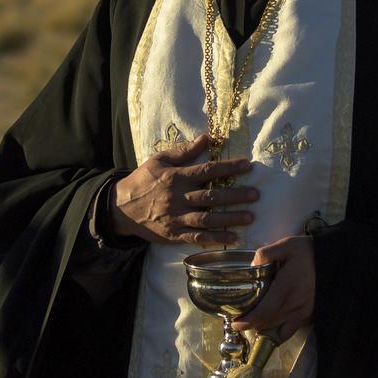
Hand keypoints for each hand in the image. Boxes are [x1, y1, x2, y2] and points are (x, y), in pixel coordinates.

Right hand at [110, 132, 256, 246]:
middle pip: (211, 196)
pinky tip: (232, 238)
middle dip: (235, 195)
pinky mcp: (174, 235)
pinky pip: (197, 238)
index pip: (207, 171)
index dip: (228, 168)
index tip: (247, 166)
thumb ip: (184, 151)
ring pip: (207, 219)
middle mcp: (178, 198)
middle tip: (255, 194)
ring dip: (230, 218)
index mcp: (175, 176)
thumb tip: (206, 138)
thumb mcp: (159, 160)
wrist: (121, 207)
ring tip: (250, 217)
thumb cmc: (143, 179)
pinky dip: (215, 239)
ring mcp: (176, 218)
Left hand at [232, 234, 313, 341]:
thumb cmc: (309, 253)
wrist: (336, 261)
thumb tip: (251, 266)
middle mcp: (292, 305)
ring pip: (277, 328)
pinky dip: (278, 333)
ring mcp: (302, 313)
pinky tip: (270, 327)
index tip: (235, 323)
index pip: (263, 312)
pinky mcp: (308, 316)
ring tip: (253, 321)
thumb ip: (266, 254)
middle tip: (240, 318)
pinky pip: (290, 331)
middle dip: (252, 323)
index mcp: (284, 288)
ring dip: (263, 327)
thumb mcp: (286, 245)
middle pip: (267, 323)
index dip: (248, 321)